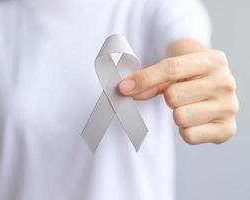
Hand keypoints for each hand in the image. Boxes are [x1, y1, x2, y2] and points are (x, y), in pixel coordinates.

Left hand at [119, 50, 238, 144]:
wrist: (215, 89)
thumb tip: (125, 89)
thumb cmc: (191, 78)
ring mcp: (229, 107)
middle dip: (169, 98)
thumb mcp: (173, 72)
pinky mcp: (228, 130)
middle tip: (180, 96)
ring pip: (180, 117)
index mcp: (213, 60)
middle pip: (173, 96)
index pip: (171, 69)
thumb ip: (150, 80)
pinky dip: (186, 130)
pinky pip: (188, 135)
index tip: (123, 88)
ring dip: (178, 114)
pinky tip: (195, 120)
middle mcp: (226, 82)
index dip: (144, 79)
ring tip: (189, 107)